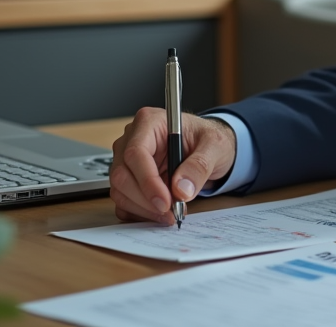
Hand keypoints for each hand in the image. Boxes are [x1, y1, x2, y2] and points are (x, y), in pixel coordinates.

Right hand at [109, 107, 237, 223]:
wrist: (207, 148)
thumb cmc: (207, 139)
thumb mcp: (215, 145)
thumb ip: (200, 165)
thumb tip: (181, 189)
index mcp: (150, 122)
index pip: (136, 153)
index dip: (147, 180)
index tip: (165, 201)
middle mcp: (132, 139)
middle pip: (122, 174)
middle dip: (145, 199)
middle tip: (170, 212)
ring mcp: (126, 160)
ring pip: (120, 191)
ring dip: (143, 209)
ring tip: (170, 214)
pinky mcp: (128, 179)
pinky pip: (123, 201)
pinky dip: (140, 212)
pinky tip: (160, 214)